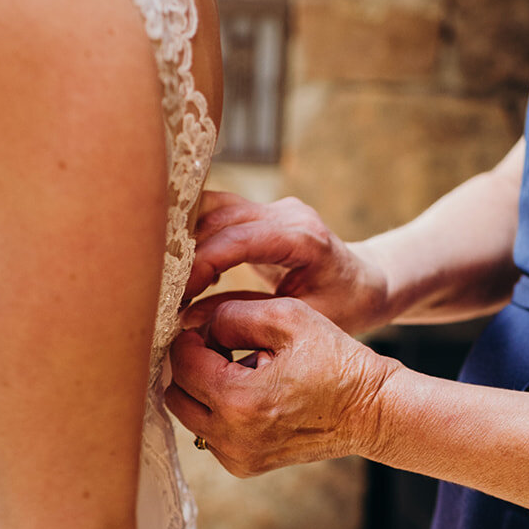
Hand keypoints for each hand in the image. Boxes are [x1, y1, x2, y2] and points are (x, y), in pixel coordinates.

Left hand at [166, 296, 400, 475]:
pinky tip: (252, 396)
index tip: (212, 328)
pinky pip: (210, 435)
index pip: (182, 363)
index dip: (191, 338)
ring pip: (190, 417)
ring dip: (204, 391)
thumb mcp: (288, 317)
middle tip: (222, 349)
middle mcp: (232, 438)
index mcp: (239, 401)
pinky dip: (219, 413)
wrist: (370, 411)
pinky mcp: (245, 467)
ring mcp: (238, 457)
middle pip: (176, 395)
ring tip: (241, 372)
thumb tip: (199, 328)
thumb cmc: (335, 361)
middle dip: (192, 367)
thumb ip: (232, 315)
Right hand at [187, 192, 394, 334]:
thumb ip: (246, 317)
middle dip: (184, 252)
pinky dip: (195, 236)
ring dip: (185, 239)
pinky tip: (187, 270)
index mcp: (304, 238)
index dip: (201, 263)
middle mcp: (287, 213)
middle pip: (219, 217)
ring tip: (168, 279)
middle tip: (161, 288)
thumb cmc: (343, 306)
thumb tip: (186, 320)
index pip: (238, 239)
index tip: (176, 293)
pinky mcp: (262, 212)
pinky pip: (218, 214)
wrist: (367, 282)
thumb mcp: (300, 320)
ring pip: (213, 208)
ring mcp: (274, 208)